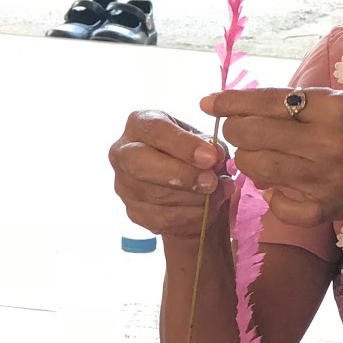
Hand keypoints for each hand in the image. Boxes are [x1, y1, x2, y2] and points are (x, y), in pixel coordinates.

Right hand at [108, 110, 230, 239]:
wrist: (191, 184)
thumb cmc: (196, 153)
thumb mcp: (206, 141)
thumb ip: (211, 146)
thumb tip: (215, 157)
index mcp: (140, 123)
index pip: (155, 130)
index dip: (183, 145)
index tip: (211, 157)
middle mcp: (122, 152)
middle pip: (140, 165)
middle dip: (181, 175)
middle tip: (212, 182)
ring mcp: (123, 184)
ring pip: (154, 196)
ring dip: (193, 199)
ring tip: (219, 194)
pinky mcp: (132, 211)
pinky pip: (161, 219)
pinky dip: (190, 217)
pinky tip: (209, 209)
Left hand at [200, 87, 342, 229]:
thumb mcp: (337, 104)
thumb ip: (294, 103)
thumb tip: (237, 105)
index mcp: (333, 108)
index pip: (267, 101)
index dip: (231, 102)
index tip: (207, 102)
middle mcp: (329, 142)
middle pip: (254, 135)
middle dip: (234, 131)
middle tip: (236, 131)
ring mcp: (326, 179)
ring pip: (256, 168)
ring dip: (246, 160)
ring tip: (256, 155)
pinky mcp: (323, 209)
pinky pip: (274, 202)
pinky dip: (270, 193)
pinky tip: (279, 184)